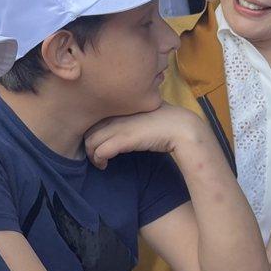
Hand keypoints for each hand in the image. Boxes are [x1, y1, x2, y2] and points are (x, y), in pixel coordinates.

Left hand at [84, 105, 205, 168]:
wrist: (182, 127)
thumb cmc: (169, 120)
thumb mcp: (148, 109)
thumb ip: (134, 112)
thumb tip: (131, 119)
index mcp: (120, 105)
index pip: (94, 117)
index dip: (92, 131)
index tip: (97, 142)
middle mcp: (116, 114)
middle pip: (88, 129)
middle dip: (88, 144)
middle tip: (95, 154)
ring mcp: (119, 126)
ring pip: (90, 141)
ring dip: (92, 154)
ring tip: (99, 162)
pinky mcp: (123, 140)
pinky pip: (99, 151)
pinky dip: (98, 160)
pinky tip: (104, 165)